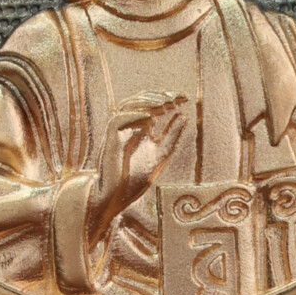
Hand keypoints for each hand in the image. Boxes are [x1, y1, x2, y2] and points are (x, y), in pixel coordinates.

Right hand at [90, 94, 187, 233]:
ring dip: (147, 102)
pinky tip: (150, 117)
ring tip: (165, 103)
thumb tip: (184, 116)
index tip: (185, 97)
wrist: (114, 198)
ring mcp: (118, 131)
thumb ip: (171, 137)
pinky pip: (118, 120)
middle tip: (178, 97)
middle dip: (160, 96)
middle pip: (142, 100)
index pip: (153, 105)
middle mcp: (129, 126)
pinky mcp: (110, 139)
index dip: (168, 98)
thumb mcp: (160, 154)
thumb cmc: (133, 179)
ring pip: (128, 105)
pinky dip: (133, 115)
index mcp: (141, 128)